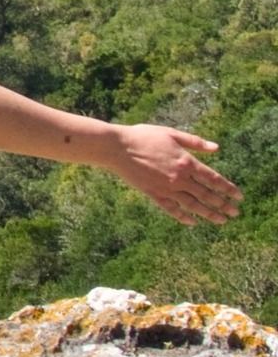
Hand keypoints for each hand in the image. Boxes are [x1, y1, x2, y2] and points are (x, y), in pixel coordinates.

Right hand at [103, 126, 241, 224]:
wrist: (118, 148)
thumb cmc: (144, 136)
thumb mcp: (172, 134)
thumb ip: (195, 142)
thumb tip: (216, 148)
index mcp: (187, 162)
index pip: (214, 179)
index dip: (228, 188)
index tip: (239, 196)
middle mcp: (180, 178)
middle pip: (207, 195)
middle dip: (223, 205)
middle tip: (235, 213)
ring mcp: (167, 188)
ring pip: (193, 205)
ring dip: (209, 214)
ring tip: (222, 221)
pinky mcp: (154, 194)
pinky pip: (172, 210)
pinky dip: (184, 217)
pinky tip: (193, 222)